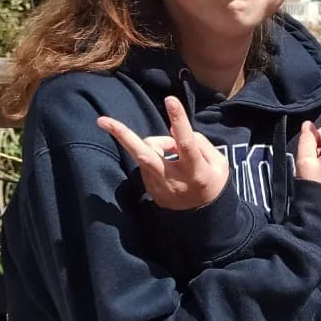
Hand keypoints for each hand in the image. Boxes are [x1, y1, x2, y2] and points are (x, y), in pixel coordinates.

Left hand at [97, 95, 228, 210]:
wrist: (202, 220)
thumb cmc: (213, 184)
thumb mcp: (219, 164)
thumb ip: (200, 144)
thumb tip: (175, 130)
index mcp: (195, 170)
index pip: (186, 143)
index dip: (178, 121)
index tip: (170, 100)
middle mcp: (172, 178)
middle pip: (145, 154)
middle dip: (123, 135)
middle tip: (102, 120)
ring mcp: (156, 185)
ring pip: (145, 152)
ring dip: (156, 144)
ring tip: (172, 149)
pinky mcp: (148, 188)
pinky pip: (147, 162)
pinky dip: (155, 156)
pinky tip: (168, 164)